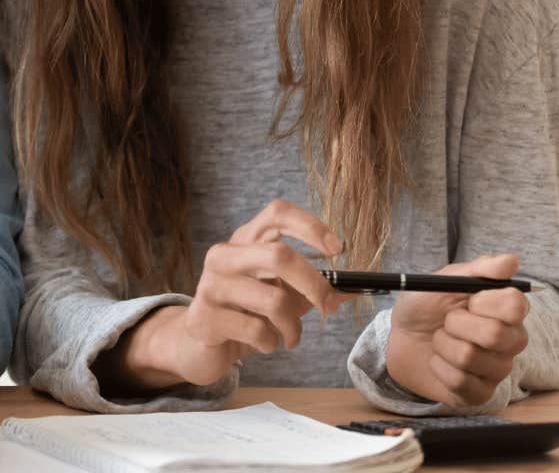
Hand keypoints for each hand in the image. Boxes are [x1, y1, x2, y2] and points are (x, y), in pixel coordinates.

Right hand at [105, 199, 345, 391]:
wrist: (200, 344)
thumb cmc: (248, 313)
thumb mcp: (285, 295)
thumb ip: (316, 289)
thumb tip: (358, 289)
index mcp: (245, 241)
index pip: (277, 213)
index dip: (311, 226)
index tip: (338, 250)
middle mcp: (225, 255)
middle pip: (279, 254)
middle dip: (314, 284)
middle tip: (328, 306)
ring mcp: (211, 284)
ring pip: (273, 300)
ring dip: (293, 326)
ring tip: (290, 336)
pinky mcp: (205, 316)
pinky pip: (257, 330)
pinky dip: (272, 342)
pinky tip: (264, 343)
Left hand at [387, 254, 529, 407]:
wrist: (400, 336)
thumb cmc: (426, 306)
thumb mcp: (443, 281)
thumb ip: (478, 269)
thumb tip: (511, 261)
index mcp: (507, 311)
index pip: (517, 305)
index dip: (485, 302)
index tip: (467, 300)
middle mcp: (511, 342)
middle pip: (496, 335)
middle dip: (456, 324)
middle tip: (447, 321)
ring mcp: (497, 370)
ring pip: (470, 357)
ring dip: (442, 344)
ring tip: (440, 340)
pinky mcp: (480, 394)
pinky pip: (459, 382)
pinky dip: (437, 367)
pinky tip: (438, 361)